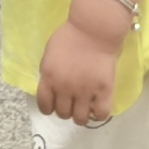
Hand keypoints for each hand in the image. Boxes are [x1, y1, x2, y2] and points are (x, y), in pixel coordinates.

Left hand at [37, 11, 124, 125]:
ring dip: (81, 115)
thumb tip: (50, 90)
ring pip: (80, 119)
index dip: (49, 108)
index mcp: (49, 78)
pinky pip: (101, 114)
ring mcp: (85, 91)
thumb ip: (48, 73)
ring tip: (85, 105)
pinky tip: (98, 105)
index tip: (55, 104)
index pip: (44, 106)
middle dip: (66, 109)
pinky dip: (99, 114)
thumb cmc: (70, 37)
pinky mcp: (104, 91)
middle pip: (63, 114)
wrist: (93, 29)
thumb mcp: (49, 54)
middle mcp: (65, 88)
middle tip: (72, 101)